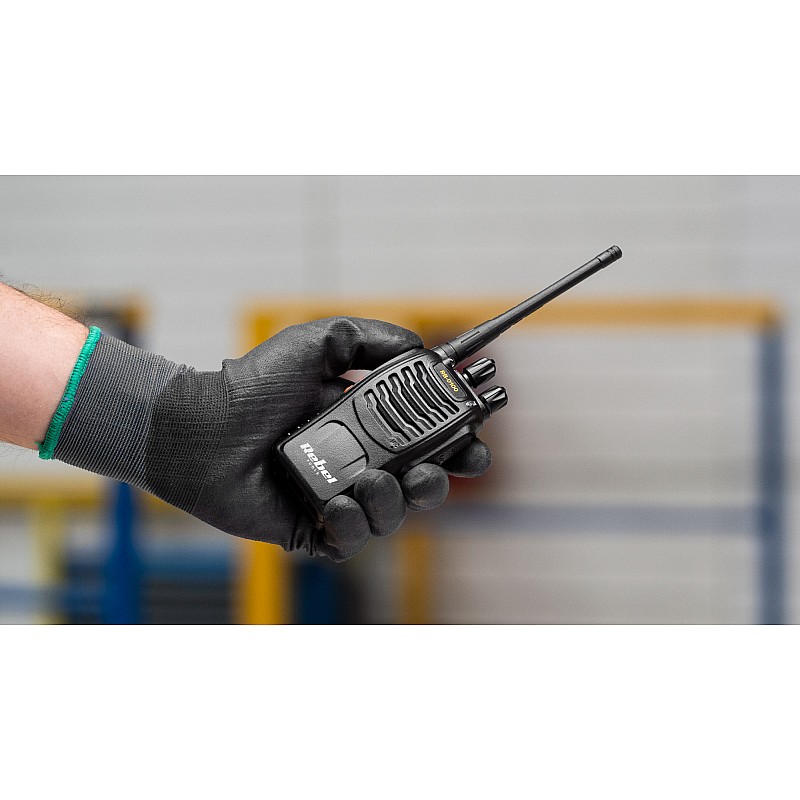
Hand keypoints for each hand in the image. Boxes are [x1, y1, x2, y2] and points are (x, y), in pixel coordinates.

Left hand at [145, 317, 490, 560]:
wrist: (201, 426)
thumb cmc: (252, 385)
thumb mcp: (316, 343)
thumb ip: (370, 340)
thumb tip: (420, 347)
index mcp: (365, 425)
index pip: (426, 440)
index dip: (456, 443)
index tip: (474, 440)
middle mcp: (357, 463)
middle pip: (420, 484)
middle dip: (438, 482)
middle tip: (433, 472)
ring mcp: (336, 498)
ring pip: (390, 515)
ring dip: (393, 502)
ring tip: (369, 480)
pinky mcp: (311, 528)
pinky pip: (349, 543)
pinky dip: (353, 525)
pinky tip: (340, 503)